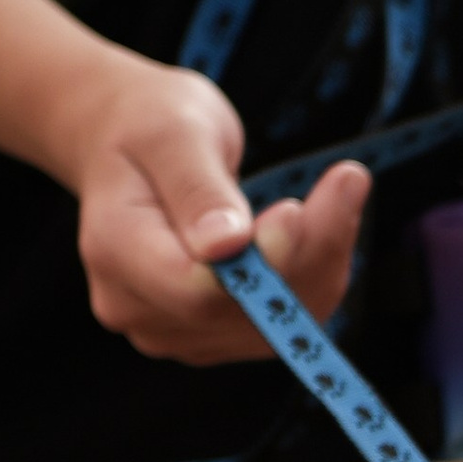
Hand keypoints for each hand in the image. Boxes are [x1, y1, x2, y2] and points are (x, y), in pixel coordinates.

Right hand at [57, 55, 369, 363]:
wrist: (131, 146)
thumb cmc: (149, 125)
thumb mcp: (172, 131)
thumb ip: (197, 188)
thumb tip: (227, 245)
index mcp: (114, 249)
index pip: (198, 287)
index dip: (261, 261)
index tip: (299, 207)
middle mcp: (135, 307)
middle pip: (241, 312)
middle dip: (307, 253)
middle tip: (348, 181)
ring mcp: (171, 331)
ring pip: (271, 327)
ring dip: (322, 264)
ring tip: (342, 192)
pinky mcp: (208, 336)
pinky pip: (279, 326)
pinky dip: (315, 278)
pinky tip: (328, 227)